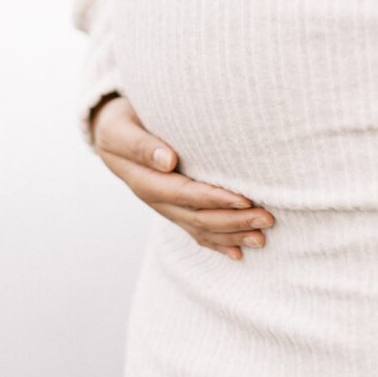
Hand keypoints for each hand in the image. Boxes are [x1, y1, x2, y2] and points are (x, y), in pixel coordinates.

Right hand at [91, 95, 274, 260]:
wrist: (110, 134)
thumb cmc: (120, 124)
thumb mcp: (122, 129)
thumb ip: (142, 145)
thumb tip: (168, 160)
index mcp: (144, 181)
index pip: (185, 194)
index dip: (214, 199)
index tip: (244, 199)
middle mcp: (156, 199)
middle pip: (198, 217)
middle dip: (233, 221)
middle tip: (267, 219)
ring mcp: (165, 207)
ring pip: (200, 228)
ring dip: (232, 234)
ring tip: (262, 236)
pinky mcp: (172, 208)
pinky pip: (194, 231)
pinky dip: (217, 243)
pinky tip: (238, 252)